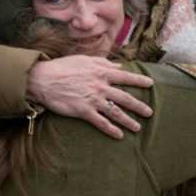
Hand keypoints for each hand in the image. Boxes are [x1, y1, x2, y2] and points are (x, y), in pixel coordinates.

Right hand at [26, 56, 152, 138]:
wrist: (44, 79)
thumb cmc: (63, 67)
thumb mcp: (85, 60)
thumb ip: (103, 63)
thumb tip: (118, 66)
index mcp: (101, 72)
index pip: (125, 77)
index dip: (139, 81)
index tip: (151, 84)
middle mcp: (100, 87)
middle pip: (125, 98)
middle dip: (139, 106)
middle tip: (150, 112)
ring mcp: (93, 100)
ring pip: (116, 112)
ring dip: (128, 121)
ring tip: (138, 128)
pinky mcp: (84, 112)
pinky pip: (101, 123)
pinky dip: (111, 130)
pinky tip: (119, 135)